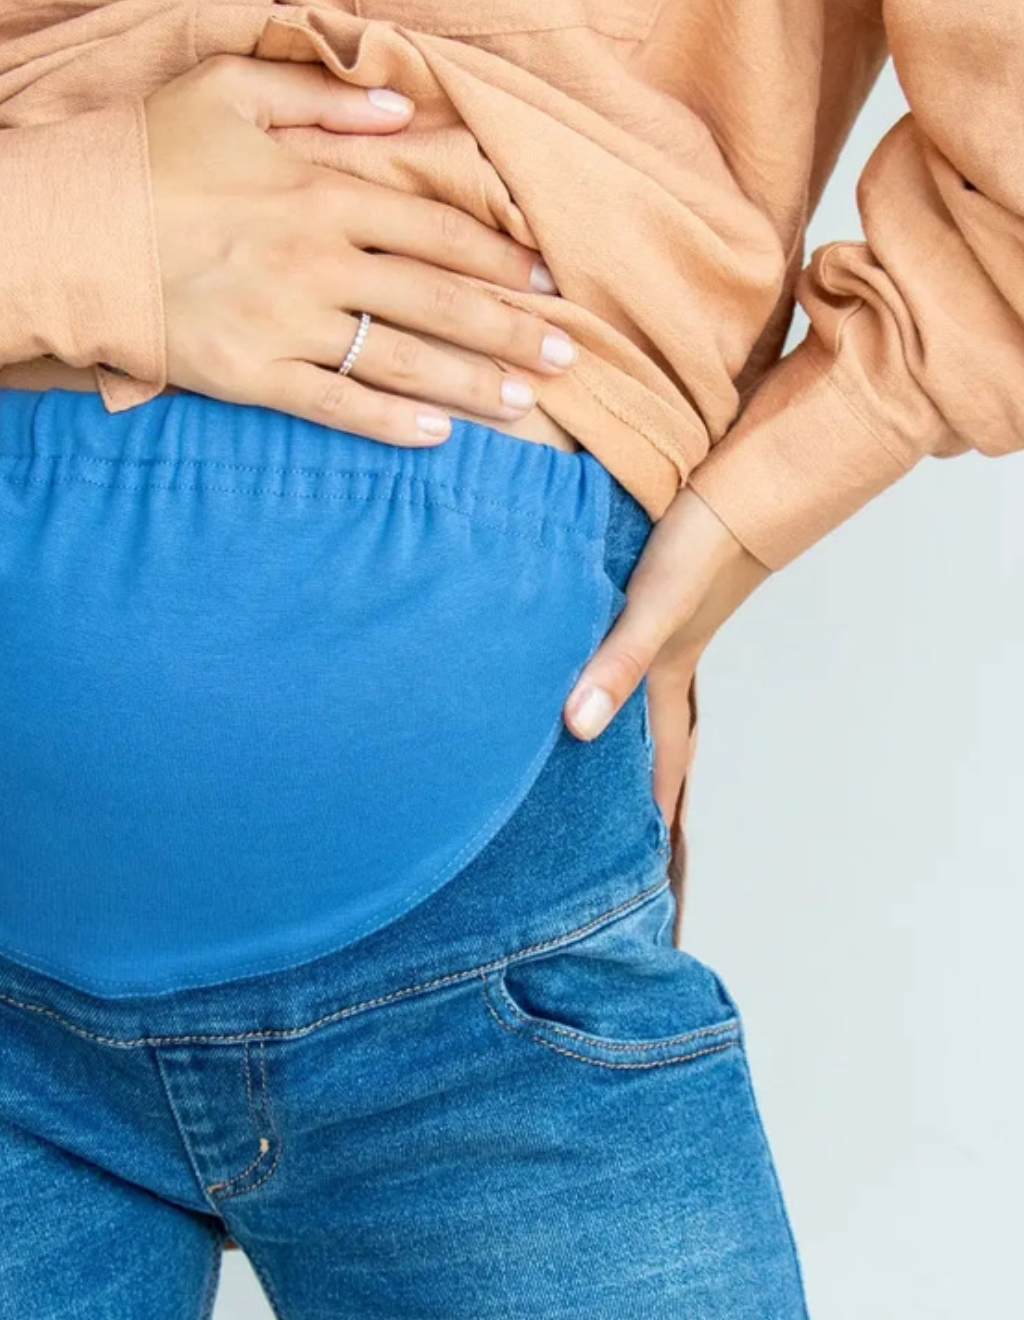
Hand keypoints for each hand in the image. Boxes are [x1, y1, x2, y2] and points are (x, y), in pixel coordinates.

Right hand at [143, 55, 576, 443]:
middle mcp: (315, 261)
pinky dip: (388, 421)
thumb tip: (404, 111)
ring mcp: (284, 324)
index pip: (435, 227)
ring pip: (399, 359)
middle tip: (570, 354)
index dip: (500, 254)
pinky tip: (437, 436)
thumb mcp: (229, 89)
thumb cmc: (144, 152)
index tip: (549, 277)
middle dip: (509, 329)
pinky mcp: (248, 375)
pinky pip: (334, 404)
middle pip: (436, 300)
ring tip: (527, 402)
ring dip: (470, 383)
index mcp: (318, 191)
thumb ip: (323, 98)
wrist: (59, 232)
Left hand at [562, 489, 769, 828]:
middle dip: (632, 766)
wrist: (742, 474)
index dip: (658, 797)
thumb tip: (578, 728)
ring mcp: (661, 616)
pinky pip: (621, 634)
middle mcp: (664, 649)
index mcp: (667, 668)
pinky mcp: (651, 579)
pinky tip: (579, 643)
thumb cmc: (703, 540)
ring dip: (617, 709)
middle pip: (649, 723)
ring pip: (633, 678)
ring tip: (581, 737)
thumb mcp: (655, 607)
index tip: (648, 845)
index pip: (666, 751)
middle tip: (605, 804)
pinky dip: (606, 655)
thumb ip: (618, 664)